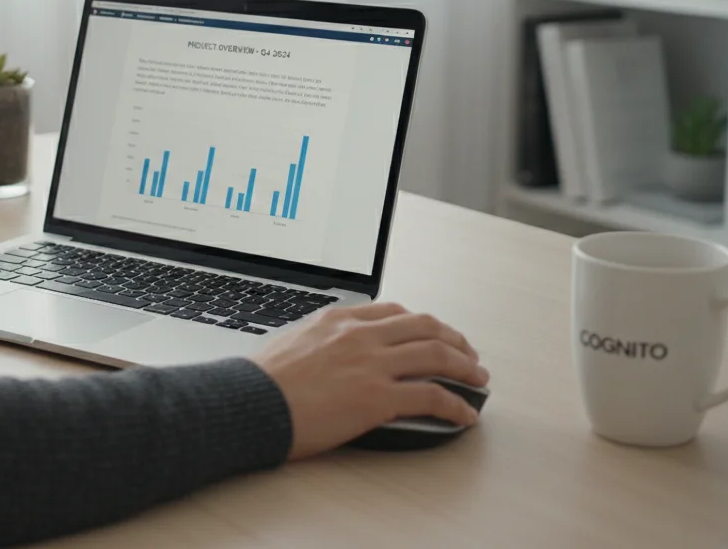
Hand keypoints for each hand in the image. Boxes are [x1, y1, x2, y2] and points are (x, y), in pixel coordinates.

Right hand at [250, 302, 488, 460]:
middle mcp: (360, 335)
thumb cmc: (260, 383)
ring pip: (437, 354)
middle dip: (454, 340)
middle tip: (467, 355)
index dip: (421, 324)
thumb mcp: (289, 344)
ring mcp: (372, 364)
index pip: (393, 312)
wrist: (249, 402)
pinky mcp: (379, 397)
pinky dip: (457, 404)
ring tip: (478, 380)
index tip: (432, 334)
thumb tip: (325, 356)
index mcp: (338, 320)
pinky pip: (433, 396)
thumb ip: (316, 343)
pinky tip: (465, 414)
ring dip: (466, 368)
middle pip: (424, 326)